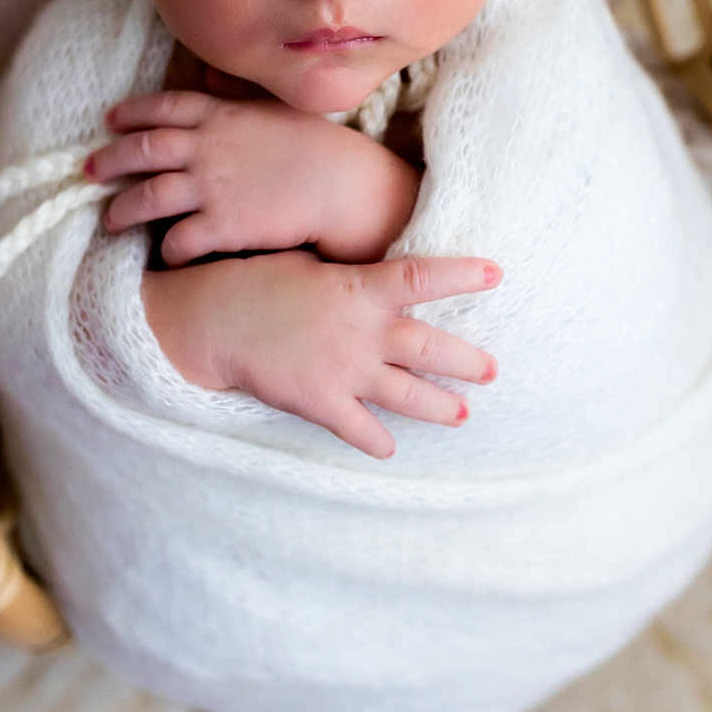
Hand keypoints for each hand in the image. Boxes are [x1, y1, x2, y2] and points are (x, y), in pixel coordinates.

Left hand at [85, 89, 414, 265]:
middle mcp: (207, 148)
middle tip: (88, 171)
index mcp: (221, 116)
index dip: (131, 114)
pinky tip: (160, 257)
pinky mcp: (222, 226)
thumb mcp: (275, 107)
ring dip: (122, 211)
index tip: (110, 121)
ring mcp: (212, 188)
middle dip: (108, 161)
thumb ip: (235, 92)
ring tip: (109, 220)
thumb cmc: (318, 146)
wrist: (345, 186)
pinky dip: (165, 251)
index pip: (163, 108)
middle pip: (142, 151)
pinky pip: (178, 241)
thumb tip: (206, 76)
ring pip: (147, 198)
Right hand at [141, 249, 501, 459]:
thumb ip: (348, 276)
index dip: (462, 275)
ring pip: (408, 394)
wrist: (215, 317)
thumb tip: (376, 271)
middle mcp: (362, 331)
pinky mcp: (322, 402)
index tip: (497, 273)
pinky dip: (378, 442)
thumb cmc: (257, 279)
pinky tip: (388, 449)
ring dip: (440, 406)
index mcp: (359, 288)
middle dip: (466, 360)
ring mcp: (345, 369)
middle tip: (491, 370)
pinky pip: (361, 431)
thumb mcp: (310, 263)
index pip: (423, 277)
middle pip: (429, 347)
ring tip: (462, 414)